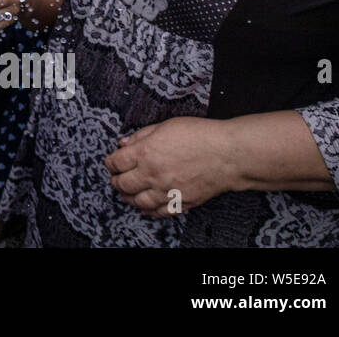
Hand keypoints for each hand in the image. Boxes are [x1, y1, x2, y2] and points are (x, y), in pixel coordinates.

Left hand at [105, 117, 236, 217]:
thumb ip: (141, 135)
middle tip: (116, 178)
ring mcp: (166, 191)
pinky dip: (148, 211)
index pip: (116, 163)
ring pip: (137, 201)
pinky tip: (144, 207)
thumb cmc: (201, 136)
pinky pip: (158, 212)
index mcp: (146, 153)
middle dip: (116, 181)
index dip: (110, 163)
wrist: (229, 155)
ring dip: (128, 197)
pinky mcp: (181, 202)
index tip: (112, 162)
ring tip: (127, 193)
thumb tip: (124, 143)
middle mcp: (152, 174)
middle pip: (122, 184)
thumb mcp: (166, 126)